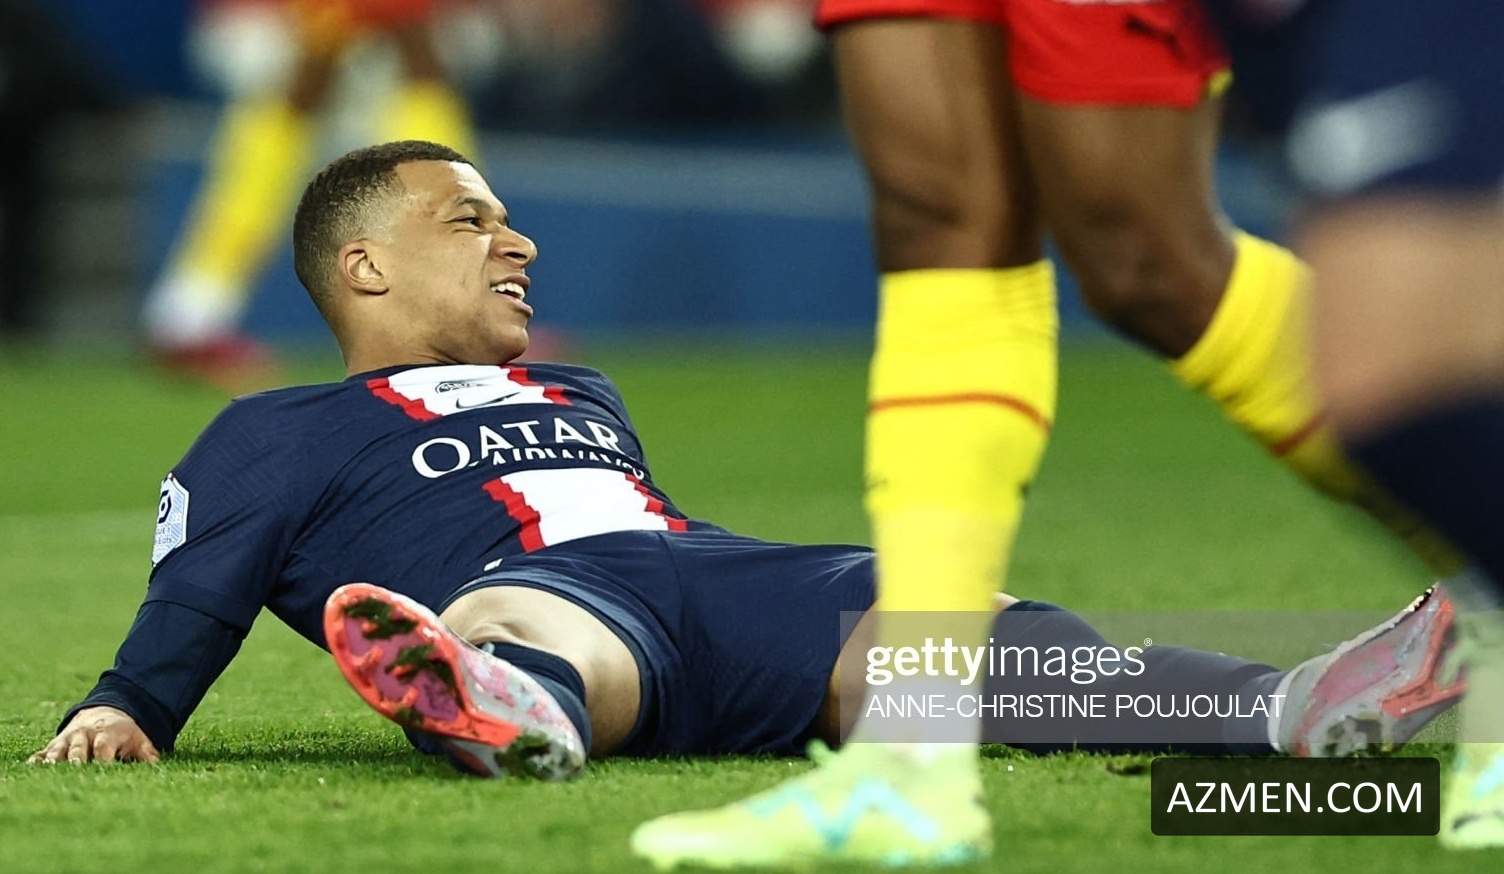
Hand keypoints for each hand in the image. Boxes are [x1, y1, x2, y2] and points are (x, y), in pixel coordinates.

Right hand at [28, 706, 160, 764]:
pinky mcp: (55, 745)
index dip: (102, 761)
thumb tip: (158, 767)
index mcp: (106, 734)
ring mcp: (67, 739)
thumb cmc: (125, 733)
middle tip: (72, 775)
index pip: (103, 748)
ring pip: (57, 751)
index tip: (102, 774)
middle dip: (75, 762)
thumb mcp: (139, 739)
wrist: (105, 712)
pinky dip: (37, 760)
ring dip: (52, 762)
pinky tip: (30, 768)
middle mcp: (84, 735)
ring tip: (46, 773)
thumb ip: (148, 754)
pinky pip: (43, 752)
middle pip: (77, 750)